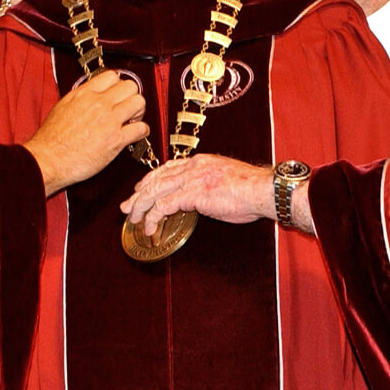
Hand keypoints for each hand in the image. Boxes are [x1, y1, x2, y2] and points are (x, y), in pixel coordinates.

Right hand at [23, 70, 147, 194]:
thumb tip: (92, 96)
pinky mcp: (116, 140)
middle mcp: (98, 103)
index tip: (116, 97)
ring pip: (139, 102)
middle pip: (130, 86)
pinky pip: (141, 128)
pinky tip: (134, 137)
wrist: (48, 160)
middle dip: (131, 98)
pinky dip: (142, 132)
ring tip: (130, 122)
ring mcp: (109, 120)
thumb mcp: (63, 107)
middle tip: (126, 110)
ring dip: (139, 112)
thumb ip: (81, 99)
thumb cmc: (51, 139)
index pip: (112, 76)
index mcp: (84, 94)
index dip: (117, 87)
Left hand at [122, 155, 302, 236]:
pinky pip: (163, 207)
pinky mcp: (192, 194)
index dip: (150, 179)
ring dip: (140, 207)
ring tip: (132, 220)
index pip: (167, 168)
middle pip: (156, 179)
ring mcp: (191, 179)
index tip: (140, 189)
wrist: (263, 189)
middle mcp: (192, 166)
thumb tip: (199, 198)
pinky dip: (152, 218)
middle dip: (138, 194)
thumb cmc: (251, 189)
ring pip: (155, 191)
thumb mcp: (224, 181)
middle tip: (126, 207)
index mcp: (200, 161)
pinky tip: (149, 228)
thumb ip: (207, 186)